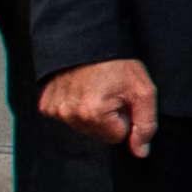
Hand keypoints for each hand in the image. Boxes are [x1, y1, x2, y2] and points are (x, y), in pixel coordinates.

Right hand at [43, 58, 160, 156]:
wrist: (90, 38)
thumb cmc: (119, 63)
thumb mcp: (143, 91)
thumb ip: (145, 125)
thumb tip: (141, 153)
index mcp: (93, 113)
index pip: (117, 136)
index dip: (124, 117)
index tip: (122, 98)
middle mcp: (69, 114)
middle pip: (98, 134)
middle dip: (108, 117)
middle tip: (110, 92)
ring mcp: (54, 110)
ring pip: (82, 127)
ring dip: (91, 113)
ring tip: (96, 89)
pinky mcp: (46, 104)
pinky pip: (66, 117)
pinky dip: (75, 107)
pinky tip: (80, 90)